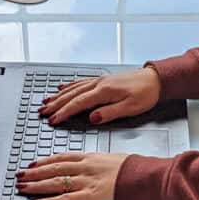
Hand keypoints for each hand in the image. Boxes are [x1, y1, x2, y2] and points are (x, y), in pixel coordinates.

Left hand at [16, 152, 128, 199]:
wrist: (145, 177)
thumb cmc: (136, 169)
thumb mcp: (115, 158)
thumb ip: (101, 163)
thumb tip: (96, 166)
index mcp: (91, 157)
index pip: (62, 157)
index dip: (45, 160)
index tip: (34, 163)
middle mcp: (85, 167)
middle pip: (54, 168)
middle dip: (34, 172)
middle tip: (20, 175)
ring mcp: (86, 182)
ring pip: (55, 182)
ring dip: (36, 185)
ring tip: (22, 187)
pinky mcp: (90, 196)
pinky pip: (66, 199)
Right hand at [40, 67, 160, 125]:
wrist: (156, 79)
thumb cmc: (146, 94)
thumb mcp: (130, 108)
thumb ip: (109, 113)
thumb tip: (92, 118)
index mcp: (104, 92)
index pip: (78, 104)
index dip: (64, 112)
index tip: (53, 120)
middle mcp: (99, 84)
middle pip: (72, 95)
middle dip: (55, 104)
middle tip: (42, 112)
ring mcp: (100, 80)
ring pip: (74, 88)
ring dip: (58, 95)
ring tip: (46, 102)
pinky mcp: (103, 80)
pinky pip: (80, 82)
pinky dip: (69, 85)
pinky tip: (62, 87)